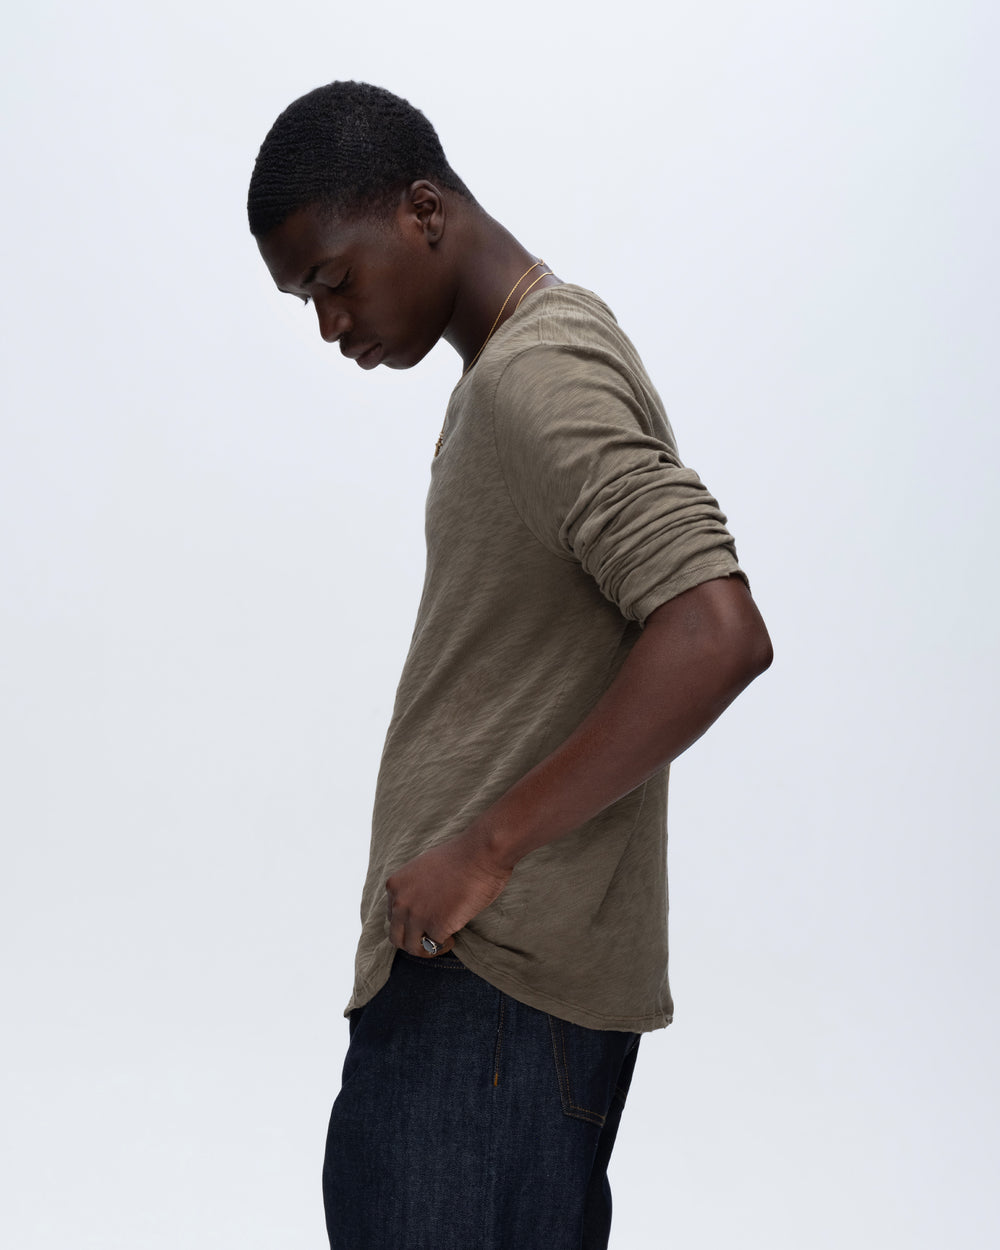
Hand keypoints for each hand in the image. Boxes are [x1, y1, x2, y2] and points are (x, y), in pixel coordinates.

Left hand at [385, 827, 512, 956]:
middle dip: (412, 940)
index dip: (408, 922)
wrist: (480, 855)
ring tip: (442, 941)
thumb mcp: (422, 868)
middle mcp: (400, 902)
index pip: (392, 916)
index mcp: (395, 885)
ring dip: (426, 949)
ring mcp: (417, 916)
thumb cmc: (459, 858)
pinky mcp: (436, 927)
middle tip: (429, 938)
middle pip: (396, 936)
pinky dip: (444, 945)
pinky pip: (434, 946)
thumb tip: (417, 906)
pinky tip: (453, 937)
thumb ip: (413, 888)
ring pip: (412, 947)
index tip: (423, 921)